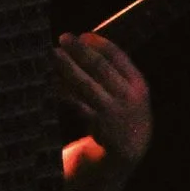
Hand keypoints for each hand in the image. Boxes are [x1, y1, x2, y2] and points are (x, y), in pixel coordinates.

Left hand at [56, 30, 152, 190]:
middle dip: (79, 51)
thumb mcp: (127, 95)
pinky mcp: (98, 127)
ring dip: (67, 67)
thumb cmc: (121, 116)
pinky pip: (76, 104)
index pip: (119, 57)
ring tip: (52, 56)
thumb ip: (114, 75)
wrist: (127, 155)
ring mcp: (114, 113)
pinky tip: (50, 83)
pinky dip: (62, 91)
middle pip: (100, 68)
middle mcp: (130, 98)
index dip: (100, 44)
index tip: (82, 35)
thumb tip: (85, 42)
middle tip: (62, 38)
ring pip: (86, 85)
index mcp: (139, 85)